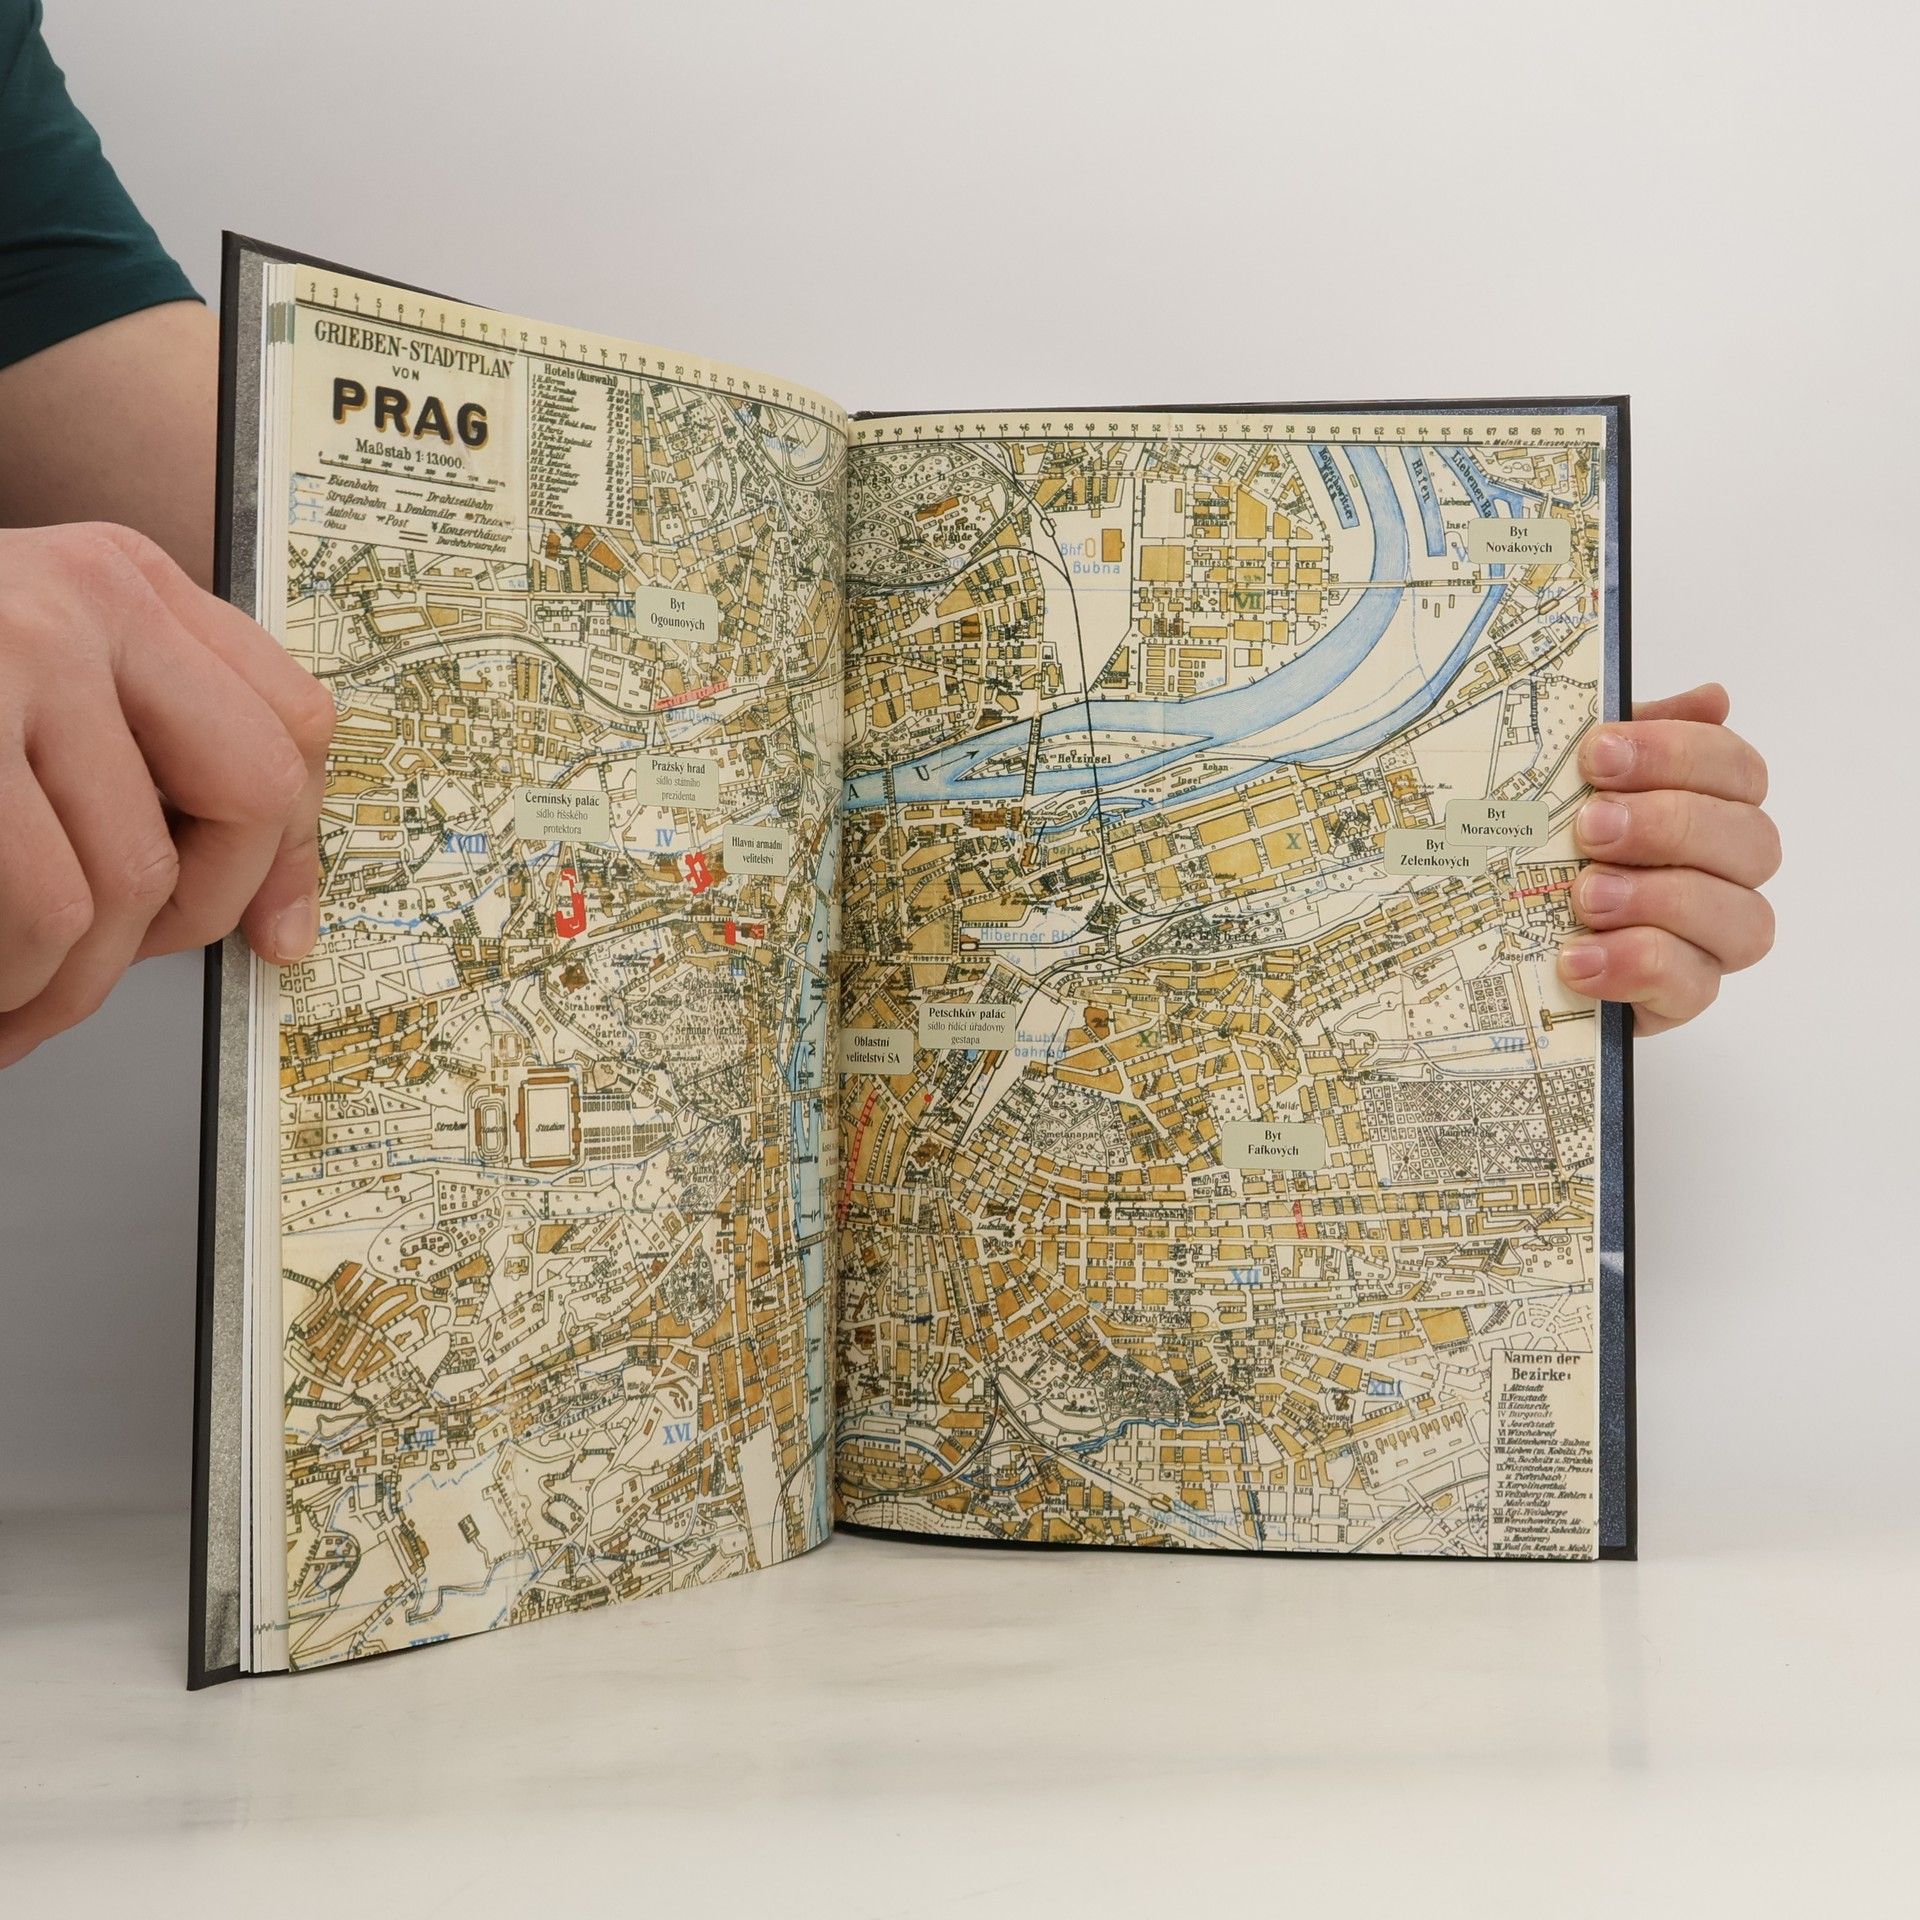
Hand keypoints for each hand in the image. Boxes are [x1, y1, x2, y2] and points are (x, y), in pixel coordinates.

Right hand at [0, 523, 333, 1068]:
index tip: (269, 929)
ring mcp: (8, 653)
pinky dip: (19, 985)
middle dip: (194, 919)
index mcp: (121, 579)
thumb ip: (145, 755)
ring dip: (74, 979)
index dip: (293, 847)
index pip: (293, 722)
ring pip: (135, 878)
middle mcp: (80, 597)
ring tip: (13, 998)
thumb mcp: (33, 687)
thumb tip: (278, 913)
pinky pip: (48, 907)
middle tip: (108, 964)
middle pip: (253, 797)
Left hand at [1557, 683, 1777, 1034]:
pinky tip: (1578, 958)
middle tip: (1591, 826)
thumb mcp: (1565, 781)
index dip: (1678, 754)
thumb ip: (1631, 737)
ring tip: (1586, 896)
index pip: (1736, 770)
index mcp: (1708, 806)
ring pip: (1744, 919)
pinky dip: (1637, 966)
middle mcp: (1725, 872)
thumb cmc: (1543, 845)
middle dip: (1670, 825)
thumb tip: (1712, 698)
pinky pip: (1693, 987)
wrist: (1495, 939)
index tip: (1599, 754)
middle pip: (1753, 841)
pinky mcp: (1679, 998)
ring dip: (1662, 899)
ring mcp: (1709, 940)